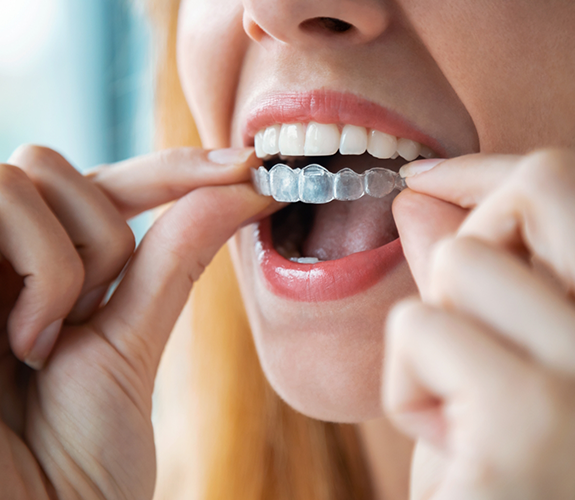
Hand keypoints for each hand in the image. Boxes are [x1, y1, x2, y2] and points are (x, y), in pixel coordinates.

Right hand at [0, 145, 277, 498]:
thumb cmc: (77, 460)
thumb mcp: (132, 345)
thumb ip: (174, 260)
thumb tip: (241, 189)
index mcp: (42, 273)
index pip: (105, 188)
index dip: (172, 168)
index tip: (248, 166)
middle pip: (52, 166)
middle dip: (99, 235)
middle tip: (88, 317)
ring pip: (24, 175)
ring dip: (68, 260)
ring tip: (46, 343)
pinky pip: (1, 199)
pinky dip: (44, 273)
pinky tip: (24, 345)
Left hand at [385, 149, 574, 498]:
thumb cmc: (507, 473)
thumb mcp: (497, 360)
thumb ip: (473, 277)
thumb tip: (418, 197)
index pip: (566, 183)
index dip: (488, 169)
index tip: (427, 176)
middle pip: (539, 188)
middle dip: (471, 233)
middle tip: (458, 311)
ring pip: (459, 262)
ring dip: (435, 333)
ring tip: (463, 407)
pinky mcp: (526, 423)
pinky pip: (419, 329)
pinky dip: (409, 385)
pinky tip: (452, 449)